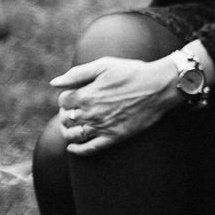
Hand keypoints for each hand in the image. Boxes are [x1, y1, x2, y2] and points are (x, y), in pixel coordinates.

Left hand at [50, 57, 182, 154]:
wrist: (160, 86)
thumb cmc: (133, 72)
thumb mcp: (105, 65)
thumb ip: (77, 73)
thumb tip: (54, 82)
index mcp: (86, 95)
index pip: (63, 100)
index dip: (67, 97)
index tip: (75, 95)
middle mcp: (90, 113)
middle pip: (65, 119)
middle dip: (66, 114)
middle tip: (74, 111)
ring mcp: (101, 127)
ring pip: (73, 135)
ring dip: (69, 131)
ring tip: (74, 127)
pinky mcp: (114, 137)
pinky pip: (89, 149)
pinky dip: (77, 150)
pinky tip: (73, 147)